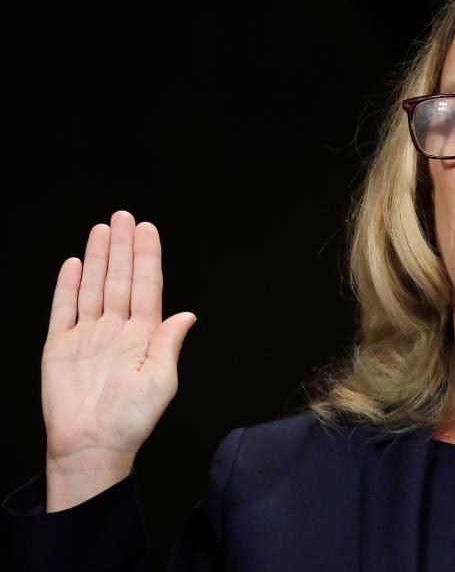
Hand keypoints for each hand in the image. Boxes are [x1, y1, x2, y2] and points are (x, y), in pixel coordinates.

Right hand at [42, 210, 195, 479]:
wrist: (91, 446)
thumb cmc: (130, 421)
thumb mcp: (160, 381)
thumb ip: (169, 343)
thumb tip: (188, 314)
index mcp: (145, 336)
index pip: (147, 287)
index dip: (147, 258)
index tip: (147, 230)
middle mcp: (117, 331)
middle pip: (119, 279)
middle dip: (122, 248)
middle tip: (123, 216)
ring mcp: (88, 336)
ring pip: (93, 287)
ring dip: (97, 258)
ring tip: (102, 230)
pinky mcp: (60, 347)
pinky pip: (63, 310)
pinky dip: (67, 286)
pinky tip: (73, 264)